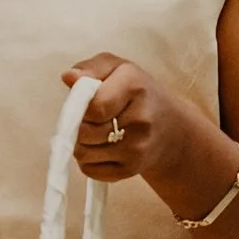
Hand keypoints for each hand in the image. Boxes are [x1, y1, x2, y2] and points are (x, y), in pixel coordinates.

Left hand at [65, 55, 220, 198]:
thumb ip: (90, 69)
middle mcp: (140, 120)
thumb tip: (68, 77)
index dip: (81, 107)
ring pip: (83, 154)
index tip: (85, 103)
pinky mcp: (131, 170)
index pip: (94, 108)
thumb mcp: (116, 68)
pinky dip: (88, 161)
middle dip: (78, 126)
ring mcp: (137, 148)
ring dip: (80, 144)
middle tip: (88, 119)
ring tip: (94, 132)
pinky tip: (101, 148)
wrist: (170, 127)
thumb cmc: (136, 92)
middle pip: (84, 133)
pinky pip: (90, 171)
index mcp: (135, 86)